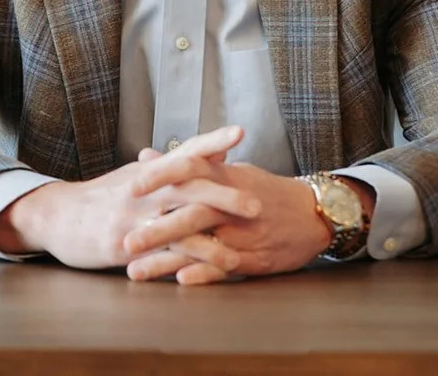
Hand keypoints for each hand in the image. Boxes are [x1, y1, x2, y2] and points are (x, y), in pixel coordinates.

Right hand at [0, 125, 261, 272]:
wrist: (57, 216)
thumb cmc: (102, 196)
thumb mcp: (137, 175)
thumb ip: (173, 166)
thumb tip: (211, 150)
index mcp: (149, 169)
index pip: (185, 149)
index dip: (212, 139)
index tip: (240, 130)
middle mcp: (144, 188)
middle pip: (189, 185)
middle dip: (225, 194)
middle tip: (257, 203)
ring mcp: (134, 216)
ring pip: (179, 221)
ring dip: (212, 236)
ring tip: (240, 250)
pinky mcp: (125, 244)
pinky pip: (162, 252)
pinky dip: (187, 261)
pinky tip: (204, 272)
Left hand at [123, 158, 361, 283]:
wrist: (313, 214)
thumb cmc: (265, 191)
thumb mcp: (229, 171)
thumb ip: (185, 166)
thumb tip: (145, 157)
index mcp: (226, 178)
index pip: (190, 170)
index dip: (161, 177)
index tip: (130, 186)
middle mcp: (233, 205)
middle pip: (191, 213)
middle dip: (156, 229)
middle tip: (123, 240)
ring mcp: (244, 234)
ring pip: (202, 246)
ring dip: (167, 260)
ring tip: (135, 271)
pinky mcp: (254, 259)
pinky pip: (226, 268)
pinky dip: (204, 275)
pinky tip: (180, 281)